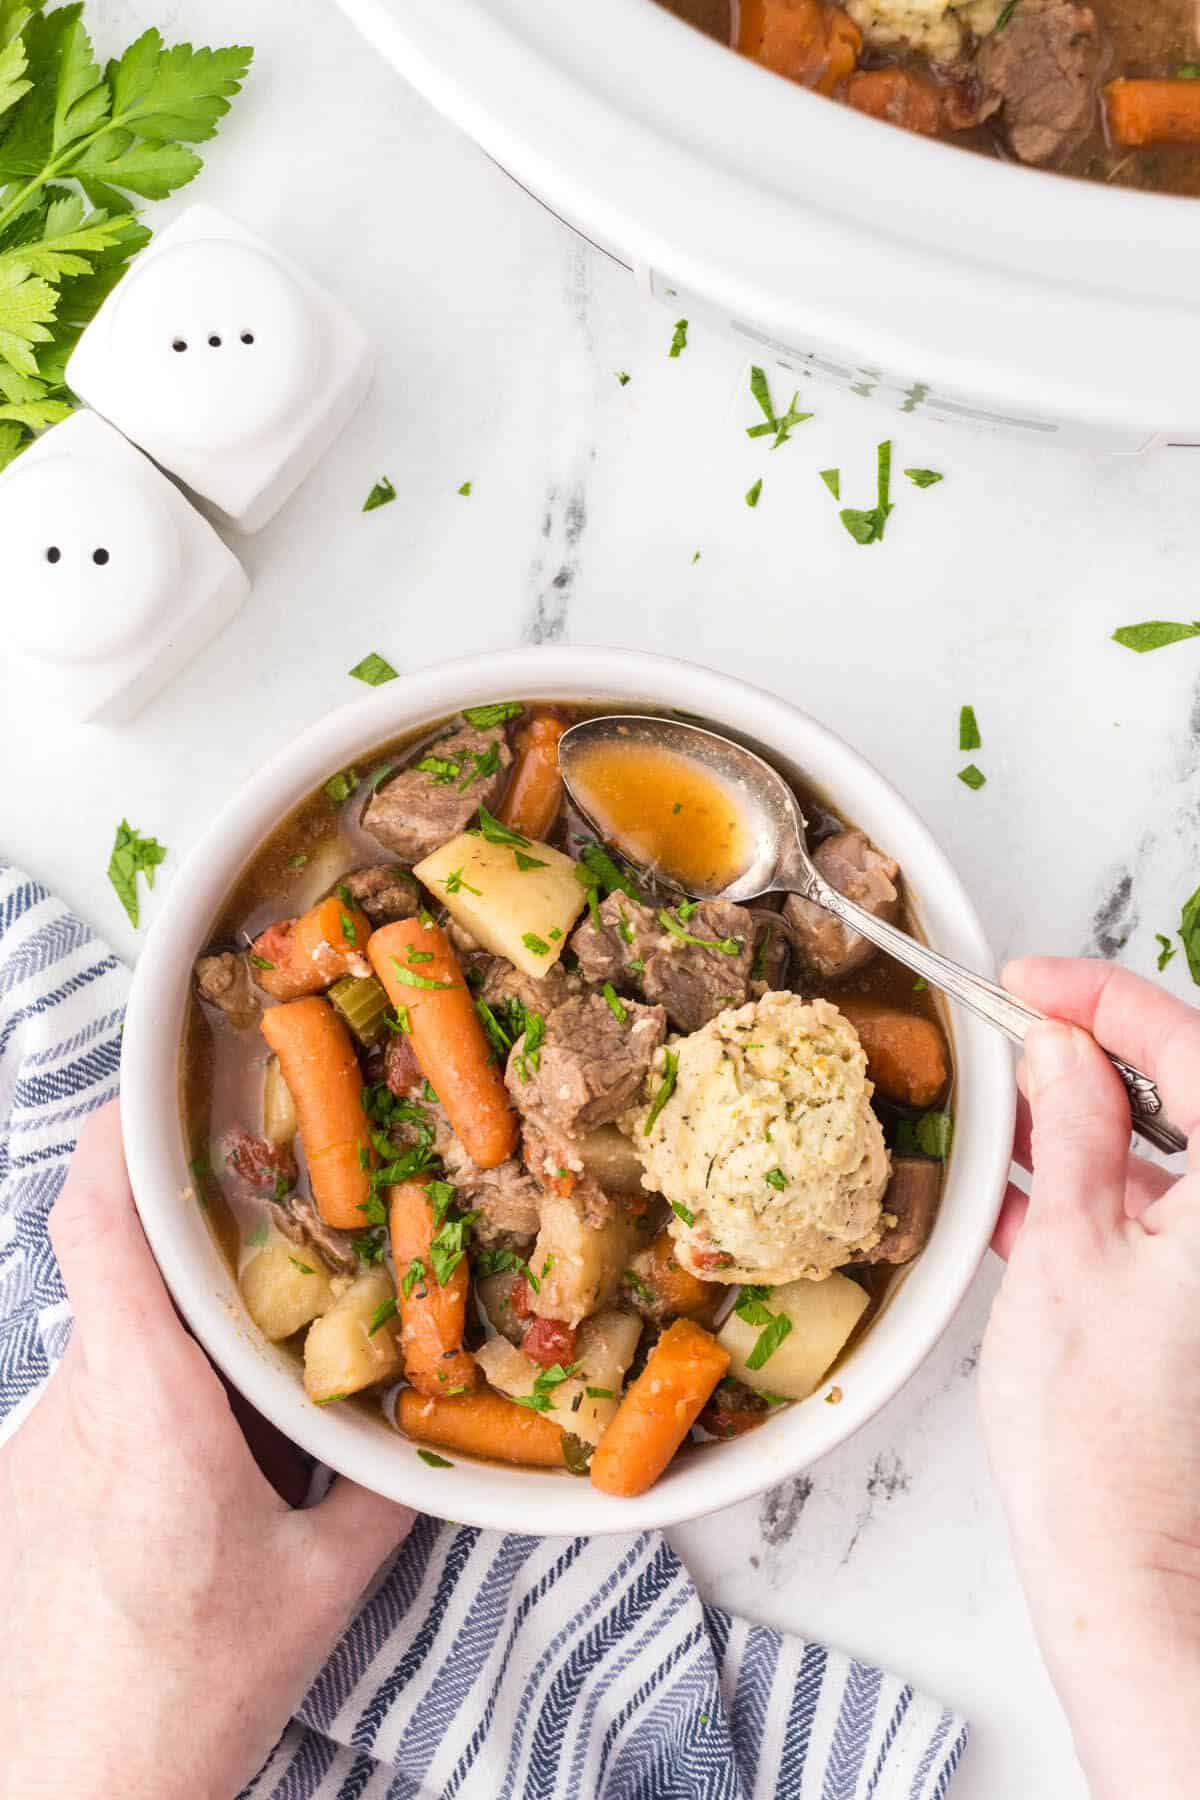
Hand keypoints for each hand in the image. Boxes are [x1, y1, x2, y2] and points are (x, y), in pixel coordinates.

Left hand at [0, 1103, 414, 1799]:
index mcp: (149, 1414)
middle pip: (110, 1250)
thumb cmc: (181, 1703)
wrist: (65, 1794)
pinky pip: (100, 1374)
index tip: (172, 1080)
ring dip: (180, 1293)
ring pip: (109, 1314)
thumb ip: (380, 1494)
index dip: (124, 1131)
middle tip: (271, 1176)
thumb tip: (438, 1422)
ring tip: (267, 1306)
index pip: (99, 1223)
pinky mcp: (36, 1471)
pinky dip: (157, 1360)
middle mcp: (80, 1405)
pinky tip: (217, 1418)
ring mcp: (44, 1436)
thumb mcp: (316, 1593)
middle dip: (186, 1201)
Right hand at [981, 958, 1199, 1798]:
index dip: (1103, 998)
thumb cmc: (1103, 1436)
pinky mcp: (1197, 1304)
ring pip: (1166, 1152)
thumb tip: (1062, 1050)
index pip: (1191, 1048)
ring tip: (1003, 1112)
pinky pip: (1154, 1212)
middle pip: (1188, 1095)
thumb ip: (1076, 1129)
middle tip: (1015, 1033)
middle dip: (1098, 1054)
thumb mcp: (1068, 1249)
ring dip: (1088, 1122)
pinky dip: (1094, 1187)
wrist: (1126, 1567)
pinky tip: (1022, 1186)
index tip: (1032, 981)